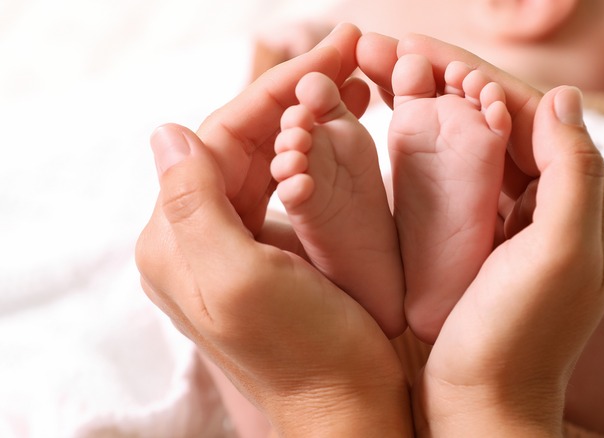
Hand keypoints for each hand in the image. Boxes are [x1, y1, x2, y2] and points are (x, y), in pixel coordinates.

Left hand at [135, 24, 411, 435]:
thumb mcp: (240, 281)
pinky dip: (312, 152)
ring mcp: (233, 246)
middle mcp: (196, 238)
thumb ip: (192, 206)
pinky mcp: (268, 254)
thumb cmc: (305, 354)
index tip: (332, 48)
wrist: (346, 409)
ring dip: (305, 116)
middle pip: (241, 141)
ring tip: (354, 79)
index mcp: (177, 240)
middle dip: (294, 92)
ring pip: (263, 158)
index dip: (274, 89)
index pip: (220, 137)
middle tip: (351, 51)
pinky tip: (341, 131)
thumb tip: (164, 131)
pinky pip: (283, 187)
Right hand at [357, 34, 603, 435]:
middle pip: (506, 120)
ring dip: (437, 103)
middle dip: (448, 80)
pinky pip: (466, 175)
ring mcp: (527, 219)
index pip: (536, 113)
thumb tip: (564, 96)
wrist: (481, 403)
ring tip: (388, 73)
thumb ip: (575, 172)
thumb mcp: (560, 256)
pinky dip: (434, 144)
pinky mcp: (493, 237)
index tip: (418, 46)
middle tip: (389, 49)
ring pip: (483, 141)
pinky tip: (401, 124)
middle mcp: (567, 202)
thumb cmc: (518, 339)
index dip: (476, 75)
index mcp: (595, 200)